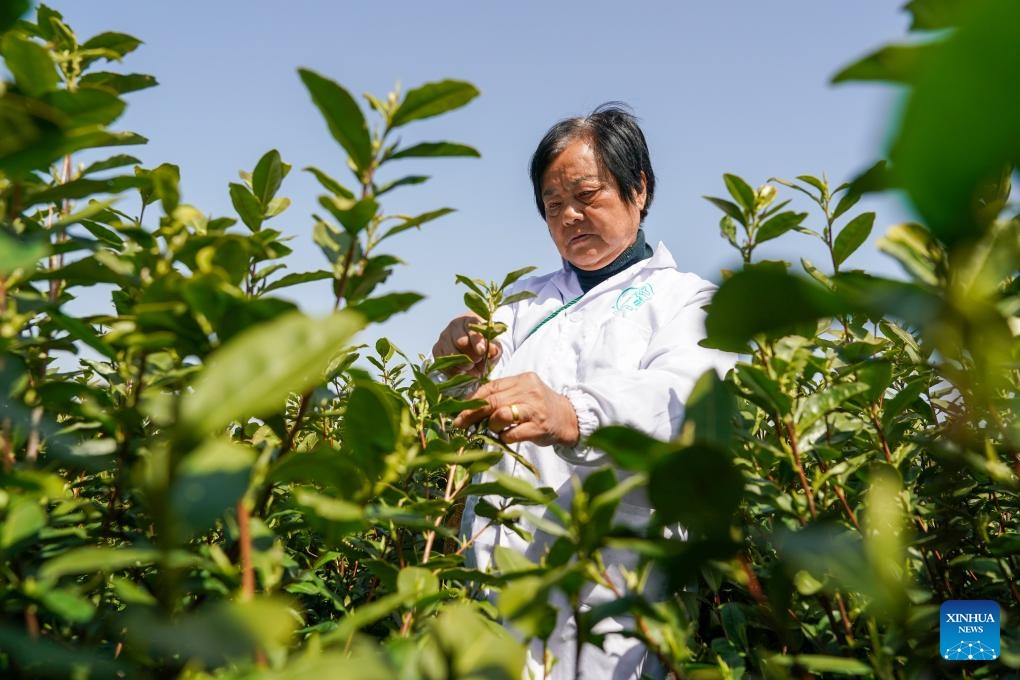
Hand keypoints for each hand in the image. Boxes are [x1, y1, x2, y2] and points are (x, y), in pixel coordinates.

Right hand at [432, 314, 500, 376]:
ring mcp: (444, 337)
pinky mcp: (437, 349)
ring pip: (450, 353)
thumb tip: (493, 351)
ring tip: (470, 367)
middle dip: (470, 355)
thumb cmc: (483, 344)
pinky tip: (461, 371)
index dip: (477, 341)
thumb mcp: (493, 346)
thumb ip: (495, 348)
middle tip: (477, 361)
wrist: (471, 346)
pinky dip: (453, 370)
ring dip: (462, 364)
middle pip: (460, 341)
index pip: (472, 329)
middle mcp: (455, 327)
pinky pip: (442, 362)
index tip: (481, 351)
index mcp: (470, 321)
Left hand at [453, 372, 579, 446]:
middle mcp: (529, 391)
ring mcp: (534, 410)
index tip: (459, 410)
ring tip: (495, 429)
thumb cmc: (540, 406)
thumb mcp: (523, 393)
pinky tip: (506, 437)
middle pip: (492, 401)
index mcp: (523, 379)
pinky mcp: (538, 428)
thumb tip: (471, 405)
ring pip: (501, 415)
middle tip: (461, 424)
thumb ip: (502, 395)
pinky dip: (504, 437)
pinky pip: (512, 433)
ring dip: (492, 425)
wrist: (569, 418)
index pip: (491, 387)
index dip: (472, 399)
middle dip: (472, 414)